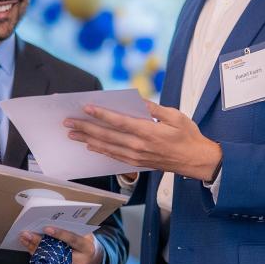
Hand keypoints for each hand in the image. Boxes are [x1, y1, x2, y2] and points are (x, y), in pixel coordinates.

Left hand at [19, 229, 103, 263]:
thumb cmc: (84, 241)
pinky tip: (30, 250)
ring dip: (35, 250)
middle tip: (27, 234)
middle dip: (40, 243)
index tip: (45, 228)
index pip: (72, 239)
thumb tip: (52, 220)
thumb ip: (71, 229)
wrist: (92, 259)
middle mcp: (81, 261)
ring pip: (50, 261)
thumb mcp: (83, 233)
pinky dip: (39, 258)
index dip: (60, 234)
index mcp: (86, 247)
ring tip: (25, 240)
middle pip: (57, 253)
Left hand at [64, 101, 221, 181]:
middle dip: (85, 127)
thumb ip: (154, 109)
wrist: (196, 161)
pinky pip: (114, 156)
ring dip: (87, 139)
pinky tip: (90, 145)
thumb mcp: (175, 116)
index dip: (101, 114)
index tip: (86, 107)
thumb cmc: (188, 136)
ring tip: (72, 133)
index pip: (119, 122)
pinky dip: (100, 150)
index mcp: (148, 132)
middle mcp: (139, 146)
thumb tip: (138, 100)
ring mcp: (137, 156)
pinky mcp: (137, 163)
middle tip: (68, 122)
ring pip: (107, 147)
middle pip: (107, 135)